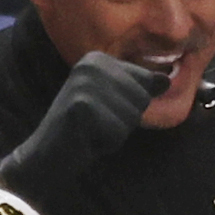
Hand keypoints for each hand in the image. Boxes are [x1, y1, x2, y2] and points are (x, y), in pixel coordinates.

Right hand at [0, 51, 168, 182]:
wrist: (48, 155)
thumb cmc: (83, 131)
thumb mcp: (112, 103)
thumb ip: (138, 89)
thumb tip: (167, 80)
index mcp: (97, 58)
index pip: (143, 81)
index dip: (128, 105)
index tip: (101, 109)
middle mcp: (91, 65)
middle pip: (140, 98)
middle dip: (124, 120)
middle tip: (96, 124)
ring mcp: (86, 84)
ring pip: (132, 115)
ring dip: (116, 132)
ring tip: (92, 131)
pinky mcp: (83, 107)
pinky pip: (119, 131)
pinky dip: (107, 143)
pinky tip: (87, 140)